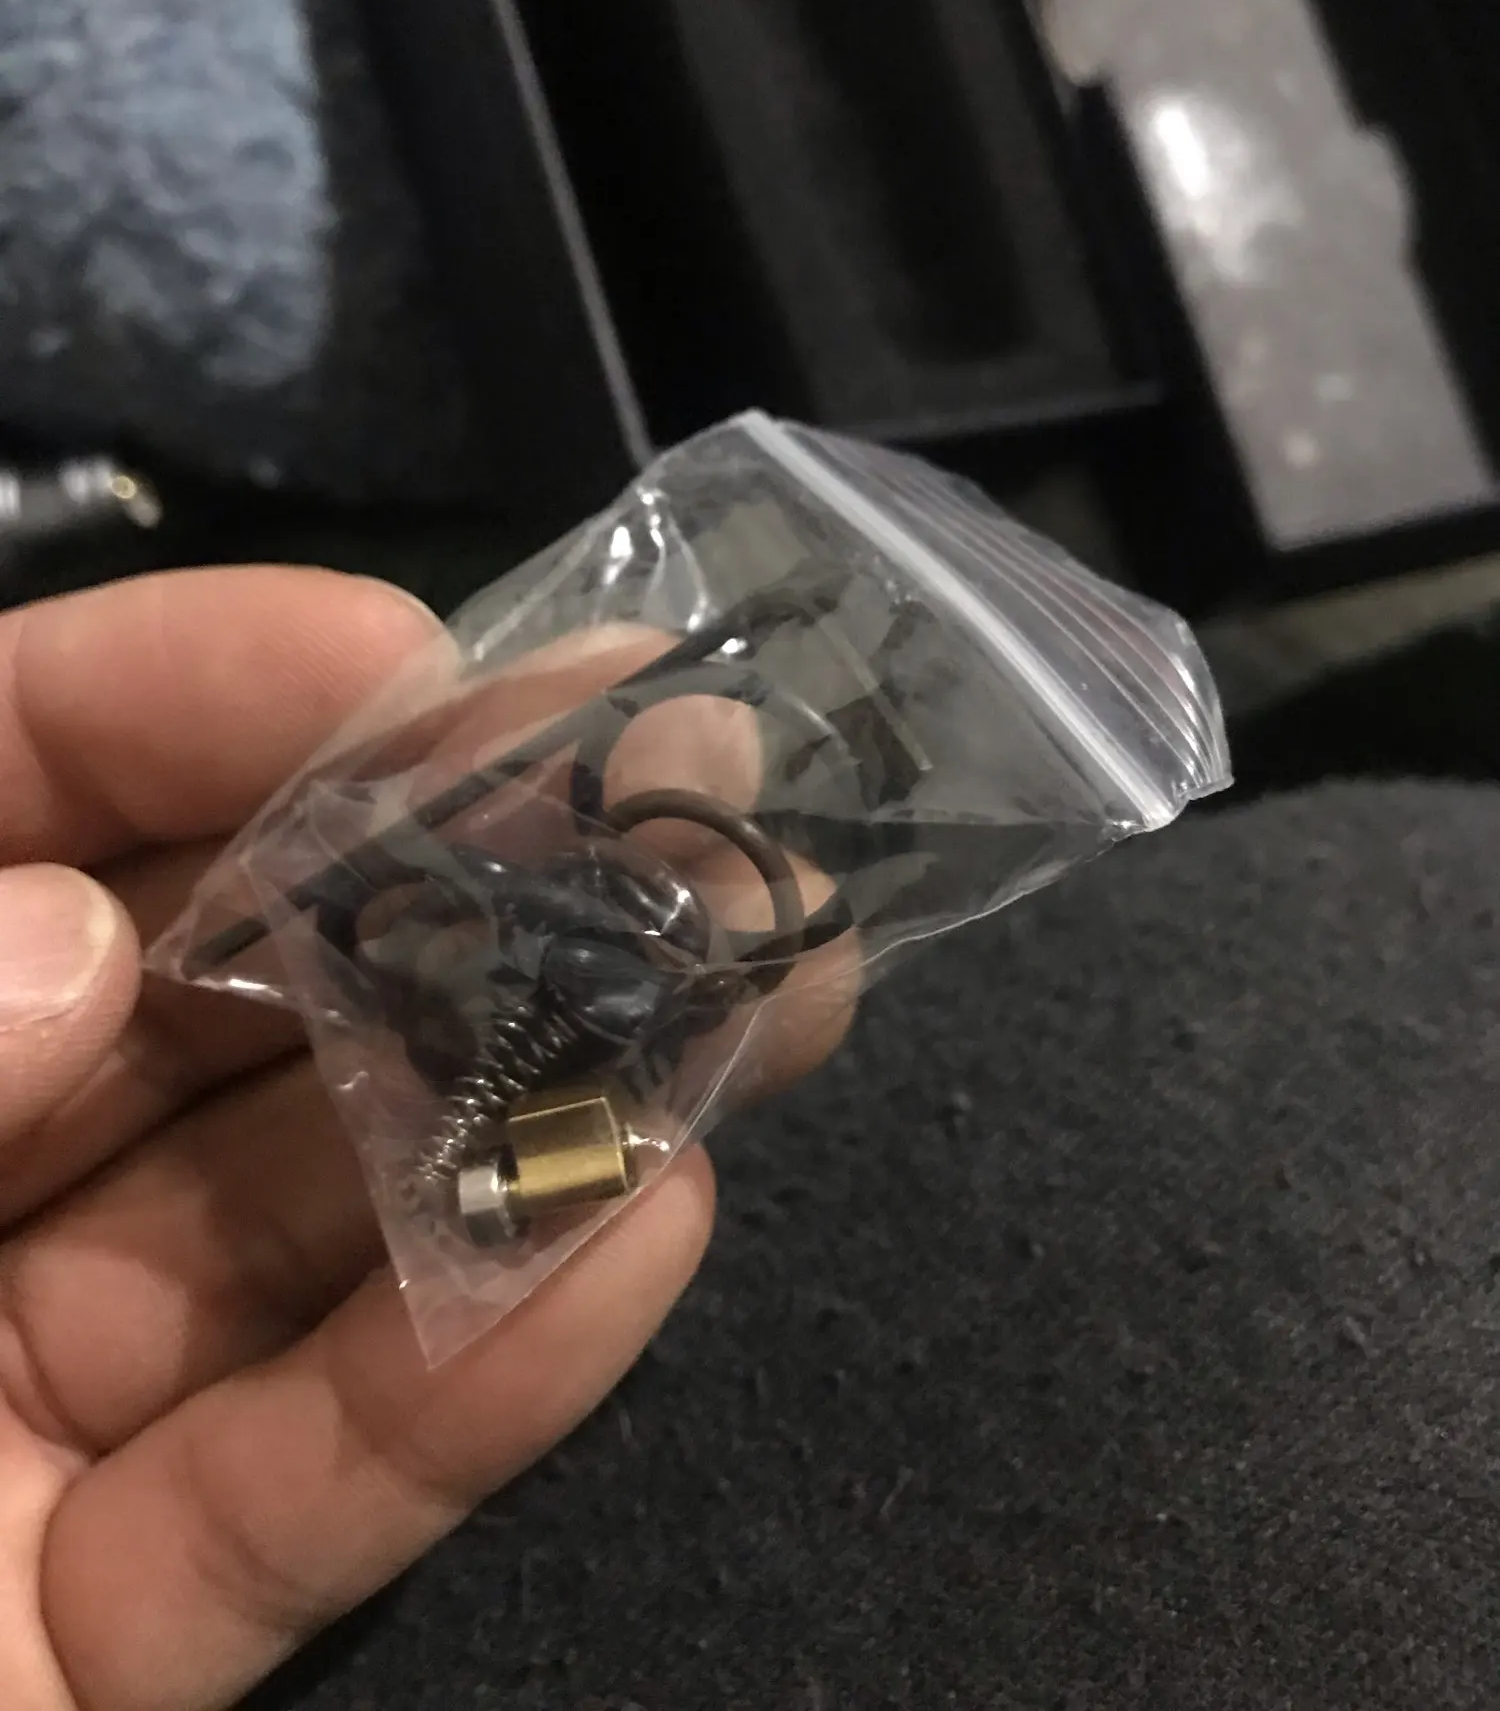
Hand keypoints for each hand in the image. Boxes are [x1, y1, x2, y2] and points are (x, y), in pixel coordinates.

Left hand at [0, 568, 854, 1710]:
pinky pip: (303, 1490)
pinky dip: (475, 1375)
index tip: (419, 666)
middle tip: (682, 782)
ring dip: (517, 1106)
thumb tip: (75, 942)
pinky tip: (640, 1233)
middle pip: (183, 990)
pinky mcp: (107, 1631)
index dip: (188, 701)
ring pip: (290, 1226)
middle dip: (437, 874)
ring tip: (745, 983)